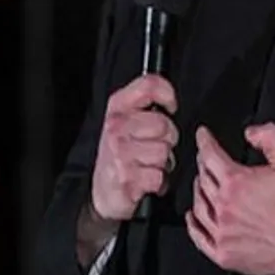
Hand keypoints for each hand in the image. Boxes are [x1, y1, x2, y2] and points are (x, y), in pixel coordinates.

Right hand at [90, 74, 178, 221]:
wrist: (104, 189)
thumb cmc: (122, 151)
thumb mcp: (129, 118)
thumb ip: (148, 101)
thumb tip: (169, 99)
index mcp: (118, 107)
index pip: (149, 85)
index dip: (167, 95)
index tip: (170, 107)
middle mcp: (116, 127)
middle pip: (163, 123)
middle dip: (168, 138)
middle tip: (154, 145)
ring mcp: (120, 152)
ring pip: (164, 151)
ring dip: (162, 162)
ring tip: (148, 163)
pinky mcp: (126, 177)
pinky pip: (160, 175)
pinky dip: (158, 181)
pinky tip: (145, 178)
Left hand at [186, 122, 274, 274]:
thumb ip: (269, 139)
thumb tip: (251, 132)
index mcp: (236, 182)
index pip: (209, 155)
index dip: (204, 141)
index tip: (202, 135)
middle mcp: (223, 206)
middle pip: (202, 178)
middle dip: (203, 164)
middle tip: (206, 159)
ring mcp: (220, 230)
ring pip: (197, 204)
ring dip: (198, 190)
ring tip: (202, 183)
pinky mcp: (221, 251)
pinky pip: (198, 236)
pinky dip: (192, 223)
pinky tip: (193, 216)